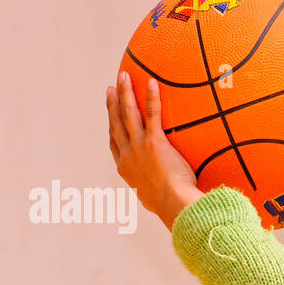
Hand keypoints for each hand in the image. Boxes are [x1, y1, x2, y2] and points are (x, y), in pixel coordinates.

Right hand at [106, 72, 201, 229]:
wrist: (173, 206)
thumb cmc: (170, 208)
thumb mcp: (155, 201)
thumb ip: (156, 193)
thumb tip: (164, 198)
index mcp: (125, 169)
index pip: (114, 144)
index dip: (111, 126)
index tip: (110, 115)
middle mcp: (127, 155)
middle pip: (116, 123)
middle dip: (113, 103)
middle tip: (111, 88)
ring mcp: (138, 147)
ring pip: (127, 114)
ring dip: (124, 93)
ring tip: (123, 77)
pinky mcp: (154, 142)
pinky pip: (152, 114)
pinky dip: (151, 97)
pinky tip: (151, 82)